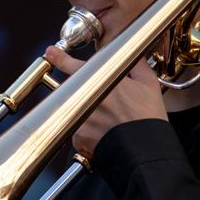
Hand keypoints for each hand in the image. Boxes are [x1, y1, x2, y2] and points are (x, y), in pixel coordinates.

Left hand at [46, 45, 166, 157]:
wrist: (144, 146)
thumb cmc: (147, 116)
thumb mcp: (148, 84)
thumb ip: (136, 66)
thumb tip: (131, 56)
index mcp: (102, 80)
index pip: (74, 65)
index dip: (59, 58)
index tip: (51, 53)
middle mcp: (87, 96)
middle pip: (73, 90)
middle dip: (84, 96)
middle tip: (104, 105)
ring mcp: (79, 115)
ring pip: (74, 111)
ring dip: (87, 115)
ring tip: (109, 122)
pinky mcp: (77, 134)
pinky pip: (77, 130)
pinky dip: (88, 132)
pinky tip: (105, 134)